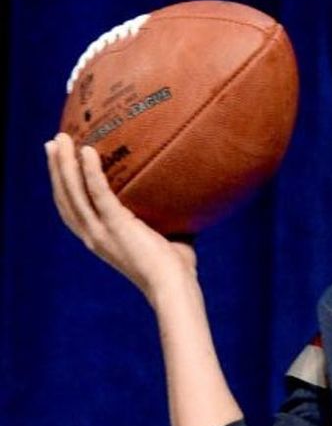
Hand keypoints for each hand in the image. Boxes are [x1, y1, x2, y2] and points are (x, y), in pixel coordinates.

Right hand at [45, 133, 196, 301]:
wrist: (174, 287)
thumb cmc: (176, 268)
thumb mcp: (165, 235)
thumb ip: (163, 216)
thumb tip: (183, 194)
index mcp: (100, 240)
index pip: (73, 210)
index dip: (63, 187)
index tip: (60, 163)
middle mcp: (93, 236)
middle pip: (65, 198)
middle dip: (56, 169)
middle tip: (55, 142)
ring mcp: (101, 232)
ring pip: (73, 192)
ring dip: (64, 164)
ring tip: (60, 138)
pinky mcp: (116, 226)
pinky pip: (98, 192)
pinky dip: (90, 171)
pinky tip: (87, 150)